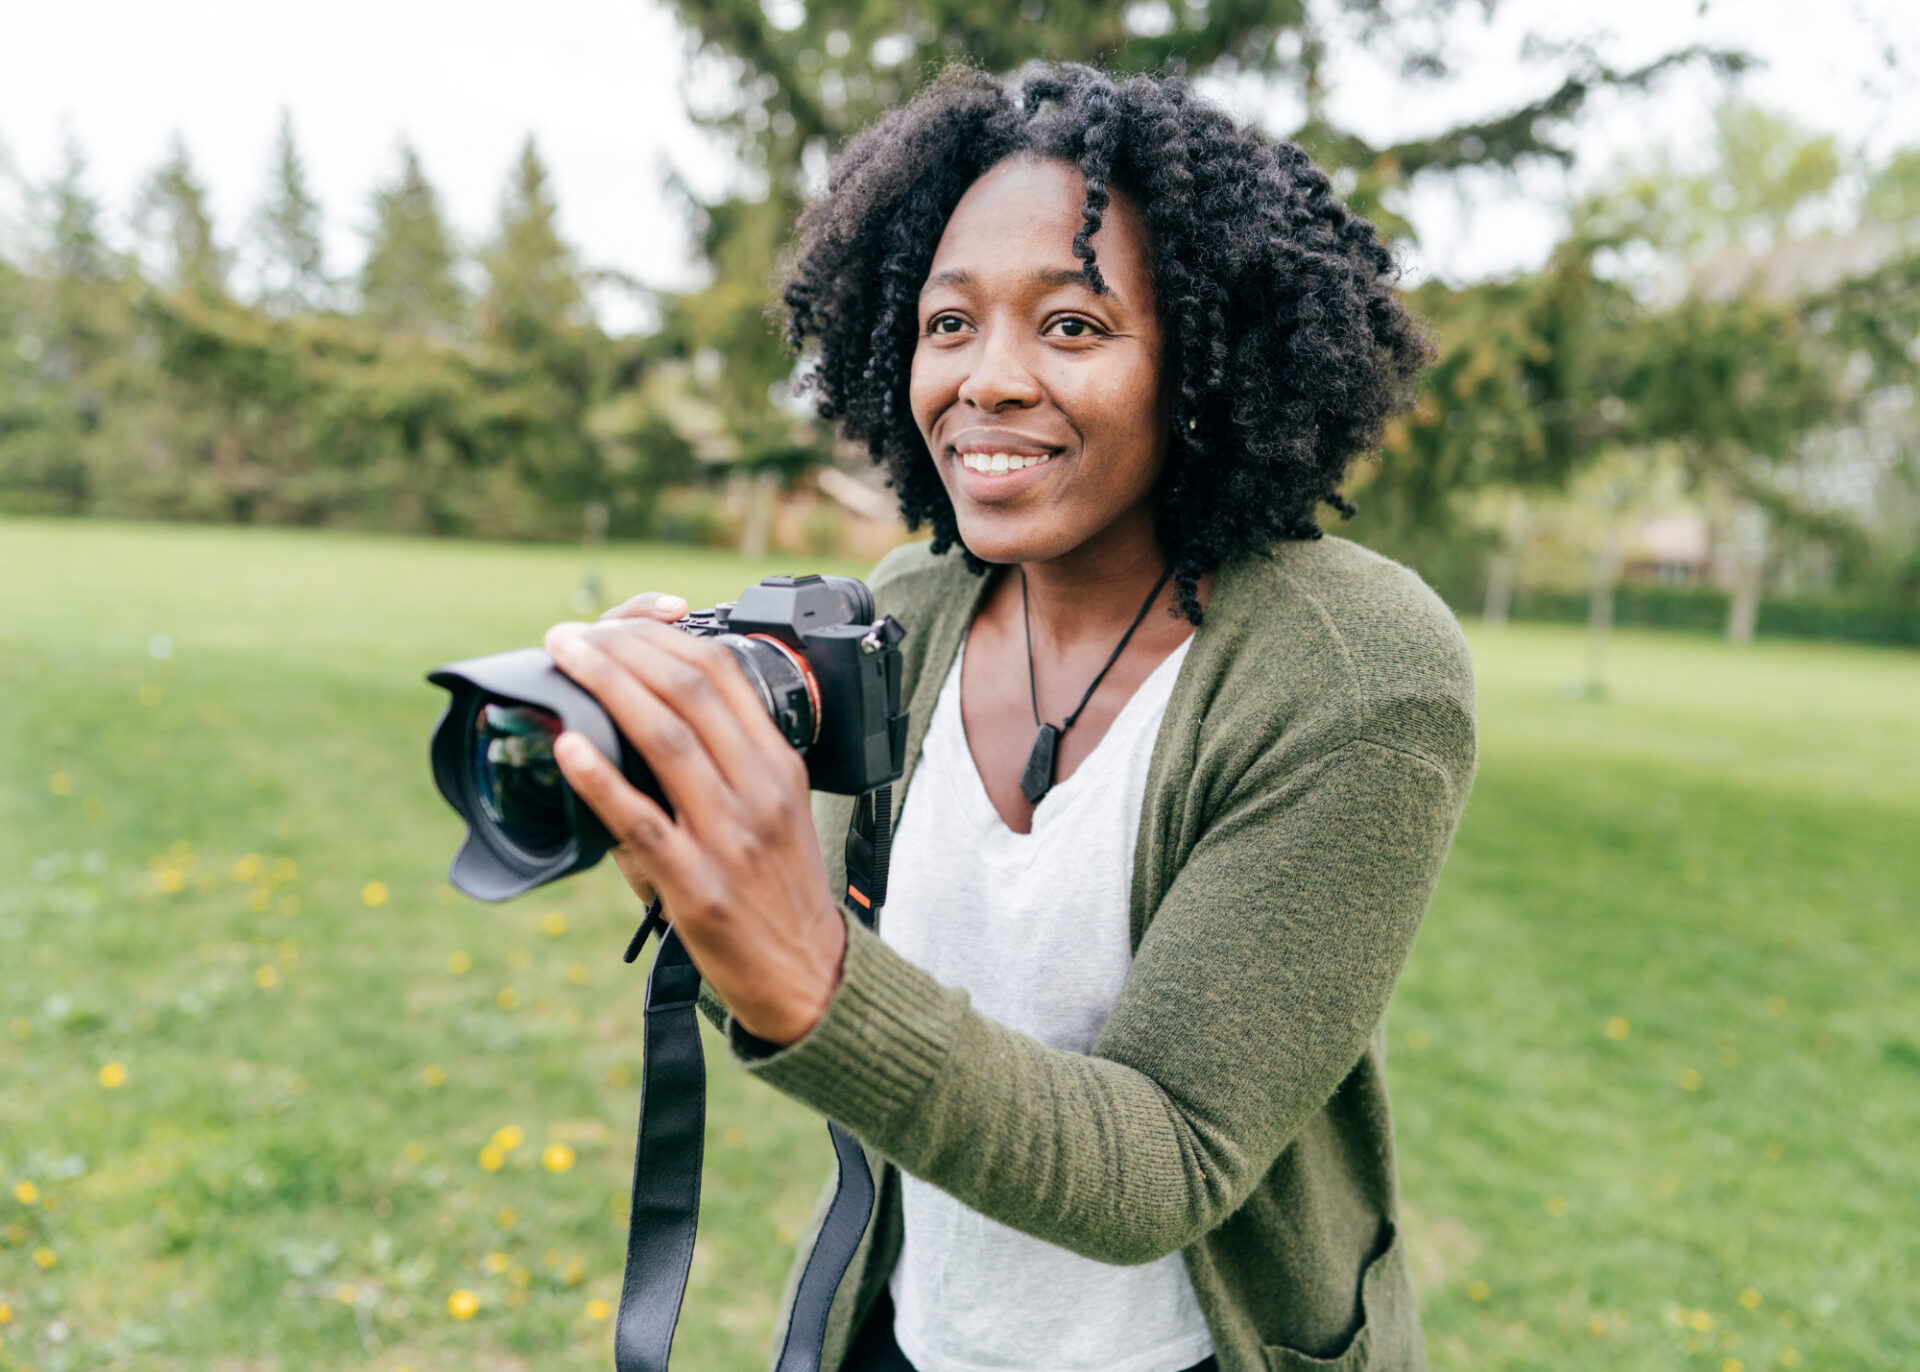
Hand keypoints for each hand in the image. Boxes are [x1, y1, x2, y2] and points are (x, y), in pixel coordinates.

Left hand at [544, 604, 846, 1046]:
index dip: (662, 635)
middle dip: (622, 648)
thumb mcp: (778, 807)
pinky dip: (600, 776)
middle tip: (570, 634)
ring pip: (665, 737)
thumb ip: (732, 759)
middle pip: (689, 690)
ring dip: (605, 686)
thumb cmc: (779, 888)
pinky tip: (569, 745)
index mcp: (779, 764)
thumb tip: (652, 708)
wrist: (806, 974)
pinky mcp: (695, 886)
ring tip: (562, 660)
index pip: (725, 671)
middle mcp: (759, 790)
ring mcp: (729, 837)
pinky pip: (640, 821)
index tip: (615, 624)